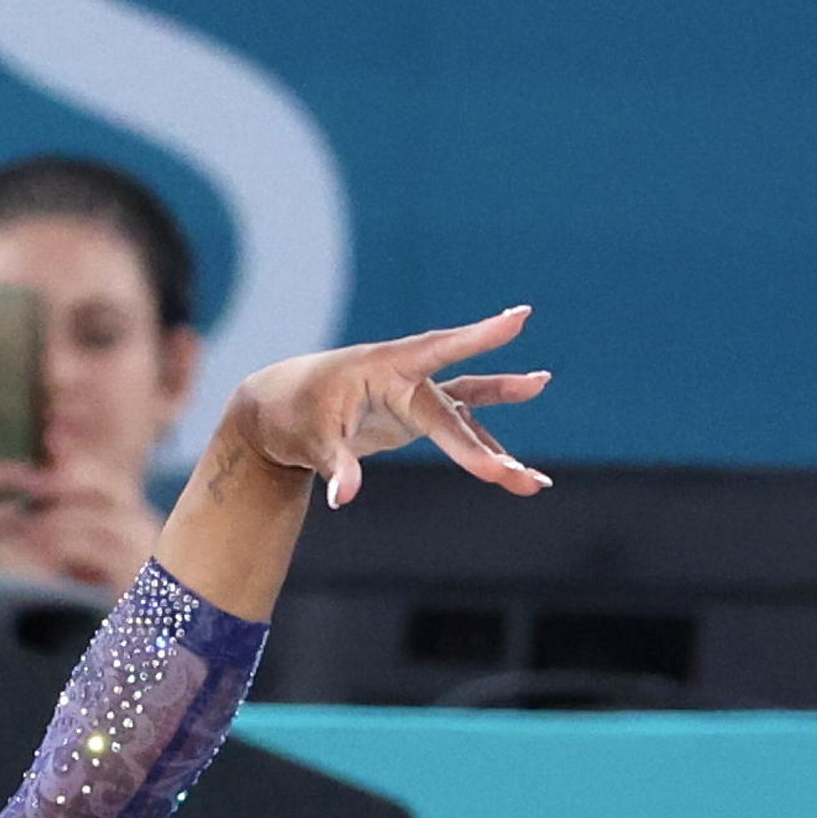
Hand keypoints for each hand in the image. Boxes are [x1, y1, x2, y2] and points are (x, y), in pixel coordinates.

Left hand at [203, 309, 554, 513]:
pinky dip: (485, 453)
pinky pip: (461, 432)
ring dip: (499, 450)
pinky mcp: (418, 415)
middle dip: (481, 451)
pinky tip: (516, 474)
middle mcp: (409, 378)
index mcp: (385, 368)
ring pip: (468, 422)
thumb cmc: (293, 413)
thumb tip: (344, 498)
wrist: (280, 409)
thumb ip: (335, 465)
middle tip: (514, 476)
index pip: (439, 352)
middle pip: (454, 414)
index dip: (479, 336)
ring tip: (535, 481)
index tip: (518, 319)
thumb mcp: (309, 439)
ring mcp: (417, 396)